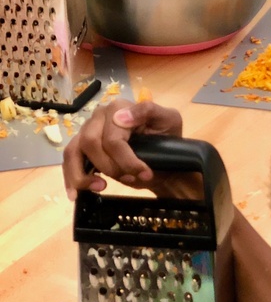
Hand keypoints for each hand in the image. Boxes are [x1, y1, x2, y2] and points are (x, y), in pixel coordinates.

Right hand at [62, 97, 182, 200]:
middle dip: (110, 167)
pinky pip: (69, 161)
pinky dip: (70, 179)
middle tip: (129, 179)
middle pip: (90, 144)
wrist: (163, 160)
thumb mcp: (169, 119)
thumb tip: (120, 117)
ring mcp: (87, 131)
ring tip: (101, 187)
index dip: (127, 160)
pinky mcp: (81, 148)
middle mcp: (99, 116)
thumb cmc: (167, 138)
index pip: (112, 138)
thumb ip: (149, 111)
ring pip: (73, 152)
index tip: (145, 174)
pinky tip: (75, 194)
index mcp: (119, 107)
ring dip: (83, 175)